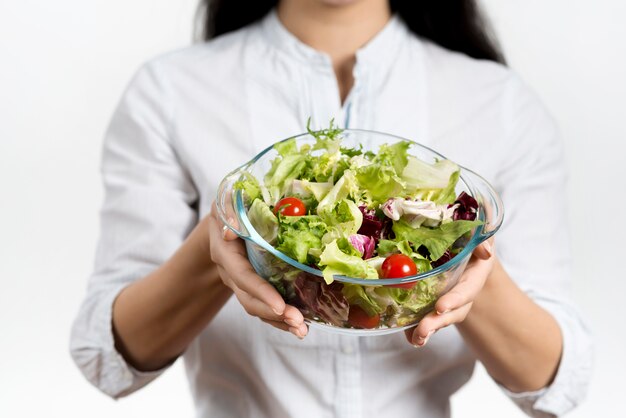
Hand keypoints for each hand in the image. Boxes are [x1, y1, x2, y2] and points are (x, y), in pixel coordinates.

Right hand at [207, 203, 307, 337]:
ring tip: (302, 330)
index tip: (279, 305)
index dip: (260, 292)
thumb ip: (228, 211)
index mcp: (225, 253)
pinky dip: (283, 319)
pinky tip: (301, 326)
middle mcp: (232, 274)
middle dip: (273, 313)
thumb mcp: (225, 202)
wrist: (225, 222)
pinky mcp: (257, 287)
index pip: (243, 277)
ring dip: (280, 322)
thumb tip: (231, 229)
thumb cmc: (229, 208)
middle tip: (298, 322)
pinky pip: (267, 307)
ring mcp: (243, 283)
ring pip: (259, 308)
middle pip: (250, 300)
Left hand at [405, 240, 494, 346]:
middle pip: (453, 312)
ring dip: (427, 330)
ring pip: (440, 319)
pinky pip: (425, 316)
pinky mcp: (433, 301)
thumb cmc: (470, 237)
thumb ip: (481, 239)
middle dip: (438, 322)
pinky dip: (416, 327)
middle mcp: (463, 292)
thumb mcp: (478, 234)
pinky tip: (408, 335)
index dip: (455, 299)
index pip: (466, 290)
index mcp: (475, 275)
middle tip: (423, 330)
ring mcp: (448, 299)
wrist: (465, 246)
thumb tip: (485, 251)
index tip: (441, 307)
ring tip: (416, 340)